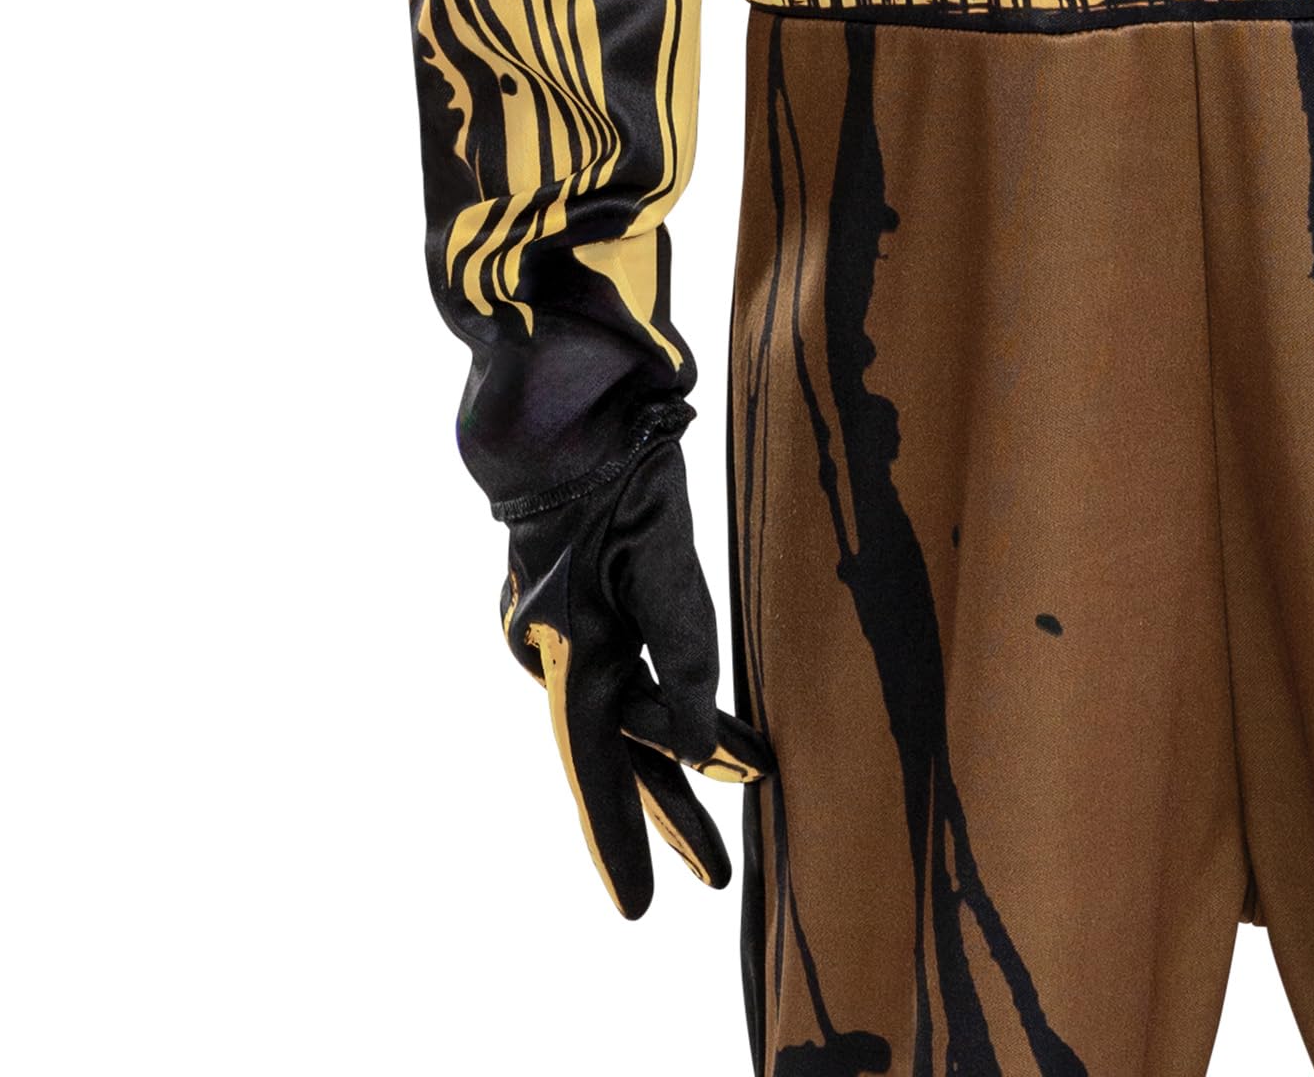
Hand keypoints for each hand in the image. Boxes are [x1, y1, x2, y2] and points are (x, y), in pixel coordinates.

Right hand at [498, 409, 770, 915]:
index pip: (595, 765)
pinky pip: (636, 667)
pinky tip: (712, 722)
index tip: (639, 912)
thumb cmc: (613, 470)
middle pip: (621, 748)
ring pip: (635, 707)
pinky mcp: (591, 601)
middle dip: (668, 814)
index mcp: (565, 650)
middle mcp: (557, 651)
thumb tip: (693, 749)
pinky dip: (675, 697)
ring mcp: (571, 627)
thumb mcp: (659, 553)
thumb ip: (683, 647)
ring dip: (686, 751)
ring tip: (756, 780)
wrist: (564, 401)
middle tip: (714, 881)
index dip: (621, 839)